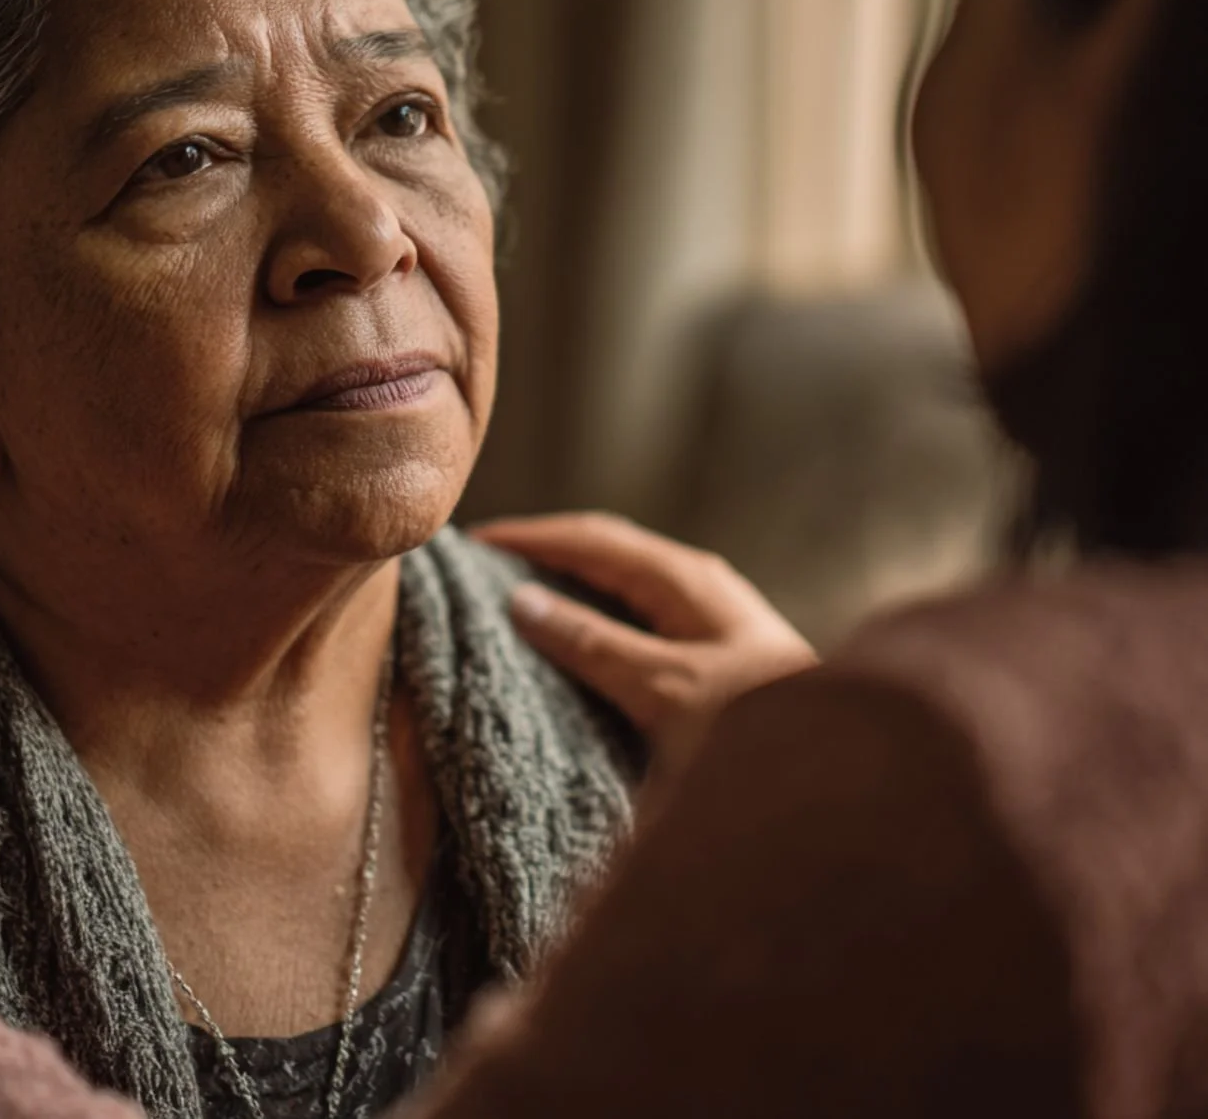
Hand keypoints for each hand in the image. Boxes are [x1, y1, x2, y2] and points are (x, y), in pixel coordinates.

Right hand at [475, 513, 816, 771]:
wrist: (847, 781)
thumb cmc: (759, 733)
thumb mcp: (666, 690)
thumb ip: (594, 645)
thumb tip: (522, 599)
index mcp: (686, 581)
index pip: (592, 538)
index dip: (530, 536)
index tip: (470, 542)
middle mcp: (699, 588)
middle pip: (607, 552)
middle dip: (546, 552)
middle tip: (483, 566)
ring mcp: (711, 622)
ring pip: (624, 586)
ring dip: (571, 585)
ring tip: (519, 600)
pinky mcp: (716, 660)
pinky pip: (640, 620)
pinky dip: (597, 620)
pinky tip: (579, 646)